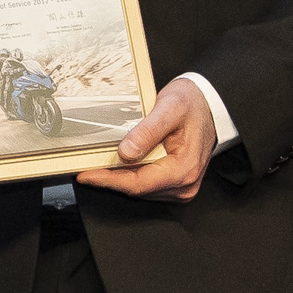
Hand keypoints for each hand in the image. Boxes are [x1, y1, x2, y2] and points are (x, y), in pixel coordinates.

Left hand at [79, 76, 214, 201]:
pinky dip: (130, 175)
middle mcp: (184, 184)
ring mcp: (181, 186)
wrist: (208, 104)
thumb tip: (125, 152)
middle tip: (84, 167)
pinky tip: (118, 164)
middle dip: (110, 179)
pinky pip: (146, 184)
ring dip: (118, 178)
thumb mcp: (169, 108)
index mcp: (184, 169)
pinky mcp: (175, 184)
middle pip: (137, 188)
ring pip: (140, 189)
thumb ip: (147, 131)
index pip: (138, 183)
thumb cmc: (192, 104)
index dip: (109, 180)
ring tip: (98, 163)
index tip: (86, 174)